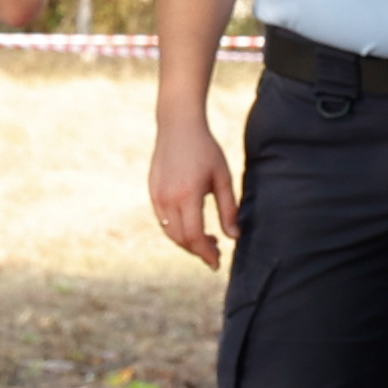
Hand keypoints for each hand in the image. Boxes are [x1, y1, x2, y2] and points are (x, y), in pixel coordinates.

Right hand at [148, 100, 236, 268]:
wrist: (178, 125)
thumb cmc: (205, 149)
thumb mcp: (223, 178)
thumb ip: (229, 209)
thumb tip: (234, 237)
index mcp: (187, 195)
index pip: (194, 236)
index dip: (206, 253)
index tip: (217, 262)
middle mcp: (167, 198)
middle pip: (180, 238)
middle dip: (198, 250)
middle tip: (216, 252)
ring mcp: (157, 195)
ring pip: (170, 232)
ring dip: (187, 242)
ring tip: (207, 240)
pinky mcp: (152, 191)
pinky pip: (163, 220)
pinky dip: (177, 230)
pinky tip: (192, 225)